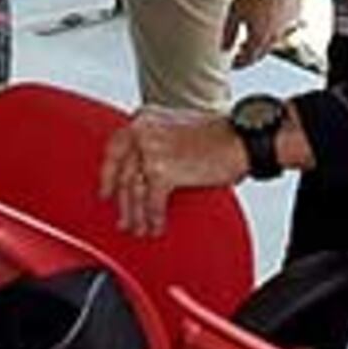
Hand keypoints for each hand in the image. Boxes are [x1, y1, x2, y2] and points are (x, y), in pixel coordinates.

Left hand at [99, 110, 245, 236]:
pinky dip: (154, 218)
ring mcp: (151, 151)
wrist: (241, 139)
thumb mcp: (177, 127)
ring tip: (139, 229)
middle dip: (123, 202)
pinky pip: (153, 202)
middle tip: (123, 219)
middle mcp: (142, 132)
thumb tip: (145, 170)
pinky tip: (156, 227)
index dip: (109, 174)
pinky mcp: (163, 171)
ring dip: (137, 215)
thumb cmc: (219, 134)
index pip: (115, 149)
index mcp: (144, 119)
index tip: (106, 191)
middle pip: (123, 174)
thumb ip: (156, 141)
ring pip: (135, 191)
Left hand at [223, 0, 297, 65]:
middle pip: (262, 52)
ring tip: (253, 36)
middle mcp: (275, 35)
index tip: (233, 64)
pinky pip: (285, 27)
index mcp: (260, 37)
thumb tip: (224, 48)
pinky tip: (268, 21)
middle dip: (251, 55)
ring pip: (274, 40)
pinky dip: (274, 29)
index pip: (249, 58)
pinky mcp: (294, 15)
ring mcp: (287, 26)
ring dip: (262, 42)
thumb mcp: (234, 12)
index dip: (240, 63)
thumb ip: (229, 33)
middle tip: (241, 53)